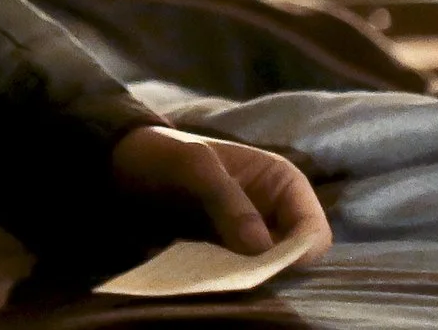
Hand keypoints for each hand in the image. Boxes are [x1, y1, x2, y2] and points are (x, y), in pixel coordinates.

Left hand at [109, 126, 330, 260]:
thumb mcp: (191, 166)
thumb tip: (259, 246)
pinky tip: (202, 278)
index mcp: (283, 183)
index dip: (297, 254)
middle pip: (293, 260)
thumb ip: (225, 199)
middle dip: (269, 270)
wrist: (123, 167)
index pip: (314, 233)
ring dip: (245, 279)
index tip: (261, 265)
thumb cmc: (163, 155)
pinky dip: (226, 282)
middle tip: (231, 272)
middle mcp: (276, 215)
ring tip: (211, 272)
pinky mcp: (229, 258)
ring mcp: (253, 239)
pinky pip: (240, 278)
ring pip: (268, 273)